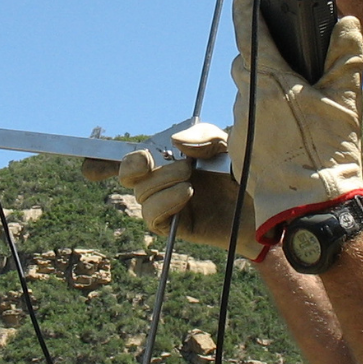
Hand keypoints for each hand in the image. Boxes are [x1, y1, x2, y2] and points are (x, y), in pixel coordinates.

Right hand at [83, 123, 256, 250]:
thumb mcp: (230, 142)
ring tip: (191, 178)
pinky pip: (152, 215)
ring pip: (139, 193)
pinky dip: (165, 201)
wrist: (276, 207)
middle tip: (167, 160)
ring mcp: (170, 204)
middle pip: (127, 173)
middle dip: (135, 163)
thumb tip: (172, 144)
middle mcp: (166, 180)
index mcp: (172, 157)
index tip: (85, 159)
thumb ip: (202, 137)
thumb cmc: (253, 172)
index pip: (131, 156)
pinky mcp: (177, 226)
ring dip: (161, 181)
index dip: (101, 159)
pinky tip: (187, 193)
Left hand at [228, 0, 362, 243]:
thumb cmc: (328, 155)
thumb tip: (348, 24)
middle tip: (286, 60)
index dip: (247, 8)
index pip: (249, 31)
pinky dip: (261, 118)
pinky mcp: (238, 149)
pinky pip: (246, 122)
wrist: (308, 208)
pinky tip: (285, 131)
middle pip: (245, 63)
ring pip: (246, 94)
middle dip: (261, 56)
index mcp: (270, 80)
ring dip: (263, 91)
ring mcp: (239, 125)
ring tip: (293, 104)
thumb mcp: (346, 101)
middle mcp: (247, 99)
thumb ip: (346, 57)